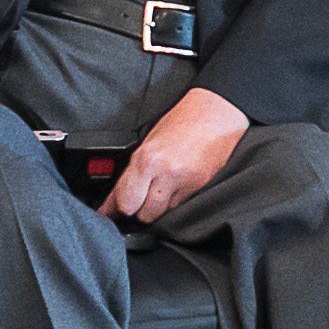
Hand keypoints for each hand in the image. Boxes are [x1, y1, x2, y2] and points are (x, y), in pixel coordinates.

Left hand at [102, 87, 249, 223]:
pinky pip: (182, 207)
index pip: (124, 200)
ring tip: (163, 186)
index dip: (116, 208)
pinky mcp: (201, 188)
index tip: (111, 214)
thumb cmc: (183, 121)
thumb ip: (133, 172)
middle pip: (143, 215)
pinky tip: (179, 184)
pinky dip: (177, 201)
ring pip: (163, 214)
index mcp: (146, 158)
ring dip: (159, 206)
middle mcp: (165, 173)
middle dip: (140, 208)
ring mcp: (185, 183)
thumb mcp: (149, 142)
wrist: (217, 113)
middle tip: (141, 196)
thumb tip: (116, 198)